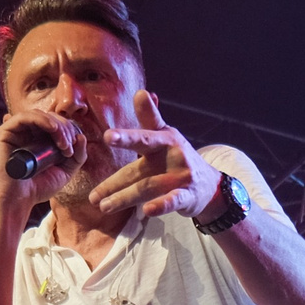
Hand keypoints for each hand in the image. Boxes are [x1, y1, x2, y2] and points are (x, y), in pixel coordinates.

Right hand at [0, 108, 87, 212]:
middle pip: (49, 117)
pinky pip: (23, 117)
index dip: (69, 131)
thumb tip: (81, 136)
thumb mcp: (65, 172)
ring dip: (56, 126)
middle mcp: (25, 133)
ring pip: (39, 115)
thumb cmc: (38, 188)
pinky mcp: (3, 133)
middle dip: (65, 129)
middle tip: (68, 148)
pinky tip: (53, 128)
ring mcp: (14, 132)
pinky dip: (41, 119)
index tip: (74, 150)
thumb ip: (77, 156)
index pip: (56, 124)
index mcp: (38, 139)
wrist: (18, 201)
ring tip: (63, 144)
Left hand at [93, 90, 220, 220]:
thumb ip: (150, 118)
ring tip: (102, 206)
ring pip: (147, 188)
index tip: (107, 136)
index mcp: (164, 138)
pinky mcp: (187, 196)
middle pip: (138, 169)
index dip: (126, 136)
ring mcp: (180, 176)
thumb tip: (140, 92)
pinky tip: (147, 211)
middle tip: (95, 192)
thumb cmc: (179, 157)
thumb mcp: (166, 135)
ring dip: (124, 198)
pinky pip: (173, 200)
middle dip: (116, 180)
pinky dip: (161, 205)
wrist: (210, 185)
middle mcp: (172, 155)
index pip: (143, 136)